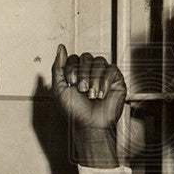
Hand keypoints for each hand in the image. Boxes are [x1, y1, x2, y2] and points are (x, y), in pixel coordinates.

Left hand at [51, 44, 126, 167]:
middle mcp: (90, 72)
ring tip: (91, 95)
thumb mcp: (59, 89)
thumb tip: (61, 47)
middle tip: (81, 89)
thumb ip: (58, 68)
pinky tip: (101, 95)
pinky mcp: (116, 80)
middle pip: (87, 57)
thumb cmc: (75, 111)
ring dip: (94, 79)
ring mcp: (104, 75)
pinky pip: (112, 70)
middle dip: (82, 73)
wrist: (90, 125)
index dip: (71, 67)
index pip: (74, 57)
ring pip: (100, 61)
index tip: (71, 83)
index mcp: (77, 72)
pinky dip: (105, 82)